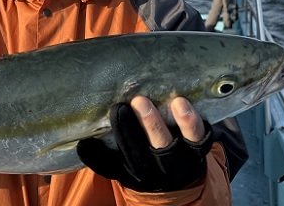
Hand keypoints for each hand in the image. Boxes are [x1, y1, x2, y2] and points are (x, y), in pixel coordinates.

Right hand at [77, 96, 212, 191]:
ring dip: (179, 124)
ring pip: (180, 144)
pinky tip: (184, 105)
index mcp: (135, 173)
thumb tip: (82, 141)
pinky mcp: (199, 151)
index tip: (114, 111)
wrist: (175, 181)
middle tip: (137, 102)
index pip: (121, 159)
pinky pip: (200, 138)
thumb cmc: (139, 161)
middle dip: (144, 126)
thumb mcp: (119, 165)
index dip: (117, 138)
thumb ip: (103, 154)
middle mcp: (158, 169)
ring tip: (175, 103)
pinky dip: (193, 123)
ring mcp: (181, 161)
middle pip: (151, 149)